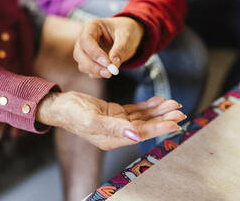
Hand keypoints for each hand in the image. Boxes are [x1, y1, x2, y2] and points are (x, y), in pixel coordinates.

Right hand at [36, 92, 184, 150]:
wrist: (60, 105)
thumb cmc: (72, 113)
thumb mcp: (91, 120)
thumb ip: (114, 129)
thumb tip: (135, 136)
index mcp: (112, 138)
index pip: (141, 133)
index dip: (159, 128)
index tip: (175, 123)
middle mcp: (117, 132)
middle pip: (145, 126)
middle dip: (163, 118)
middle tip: (179, 110)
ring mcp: (117, 122)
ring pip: (142, 117)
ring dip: (157, 110)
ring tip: (173, 103)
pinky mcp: (115, 113)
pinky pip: (135, 110)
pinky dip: (147, 106)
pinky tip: (157, 100)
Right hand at [73, 17, 143, 77]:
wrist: (127, 36)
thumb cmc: (125, 30)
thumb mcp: (126, 36)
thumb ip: (120, 49)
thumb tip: (113, 65)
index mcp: (91, 26)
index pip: (86, 40)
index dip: (95, 53)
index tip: (108, 63)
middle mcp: (83, 38)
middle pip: (79, 54)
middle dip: (93, 65)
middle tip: (109, 73)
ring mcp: (84, 50)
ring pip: (82, 64)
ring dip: (95, 71)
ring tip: (110, 73)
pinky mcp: (88, 61)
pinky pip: (88, 70)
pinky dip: (97, 74)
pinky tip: (107, 72)